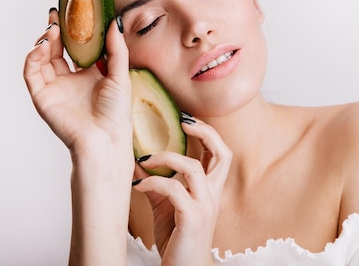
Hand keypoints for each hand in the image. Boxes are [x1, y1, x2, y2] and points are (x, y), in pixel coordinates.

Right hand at [23, 9, 132, 167]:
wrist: (104, 140)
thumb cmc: (116, 114)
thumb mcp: (120, 75)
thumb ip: (116, 49)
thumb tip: (115, 21)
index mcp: (89, 75)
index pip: (76, 47)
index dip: (73, 30)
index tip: (73, 12)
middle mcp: (70, 81)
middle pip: (56, 50)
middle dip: (55, 31)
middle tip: (56, 15)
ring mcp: (54, 88)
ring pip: (41, 58)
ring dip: (44, 41)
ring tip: (53, 29)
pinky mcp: (42, 96)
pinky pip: (31, 73)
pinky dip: (33, 56)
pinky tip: (44, 45)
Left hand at [132, 118, 231, 265]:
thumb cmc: (176, 238)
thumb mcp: (165, 204)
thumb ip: (156, 182)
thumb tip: (136, 160)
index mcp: (210, 189)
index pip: (220, 152)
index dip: (206, 131)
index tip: (185, 119)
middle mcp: (212, 194)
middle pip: (222, 153)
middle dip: (204, 131)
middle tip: (181, 121)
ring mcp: (204, 206)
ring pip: (193, 168)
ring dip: (166, 157)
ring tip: (145, 159)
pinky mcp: (192, 218)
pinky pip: (174, 189)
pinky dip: (153, 181)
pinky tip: (138, 184)